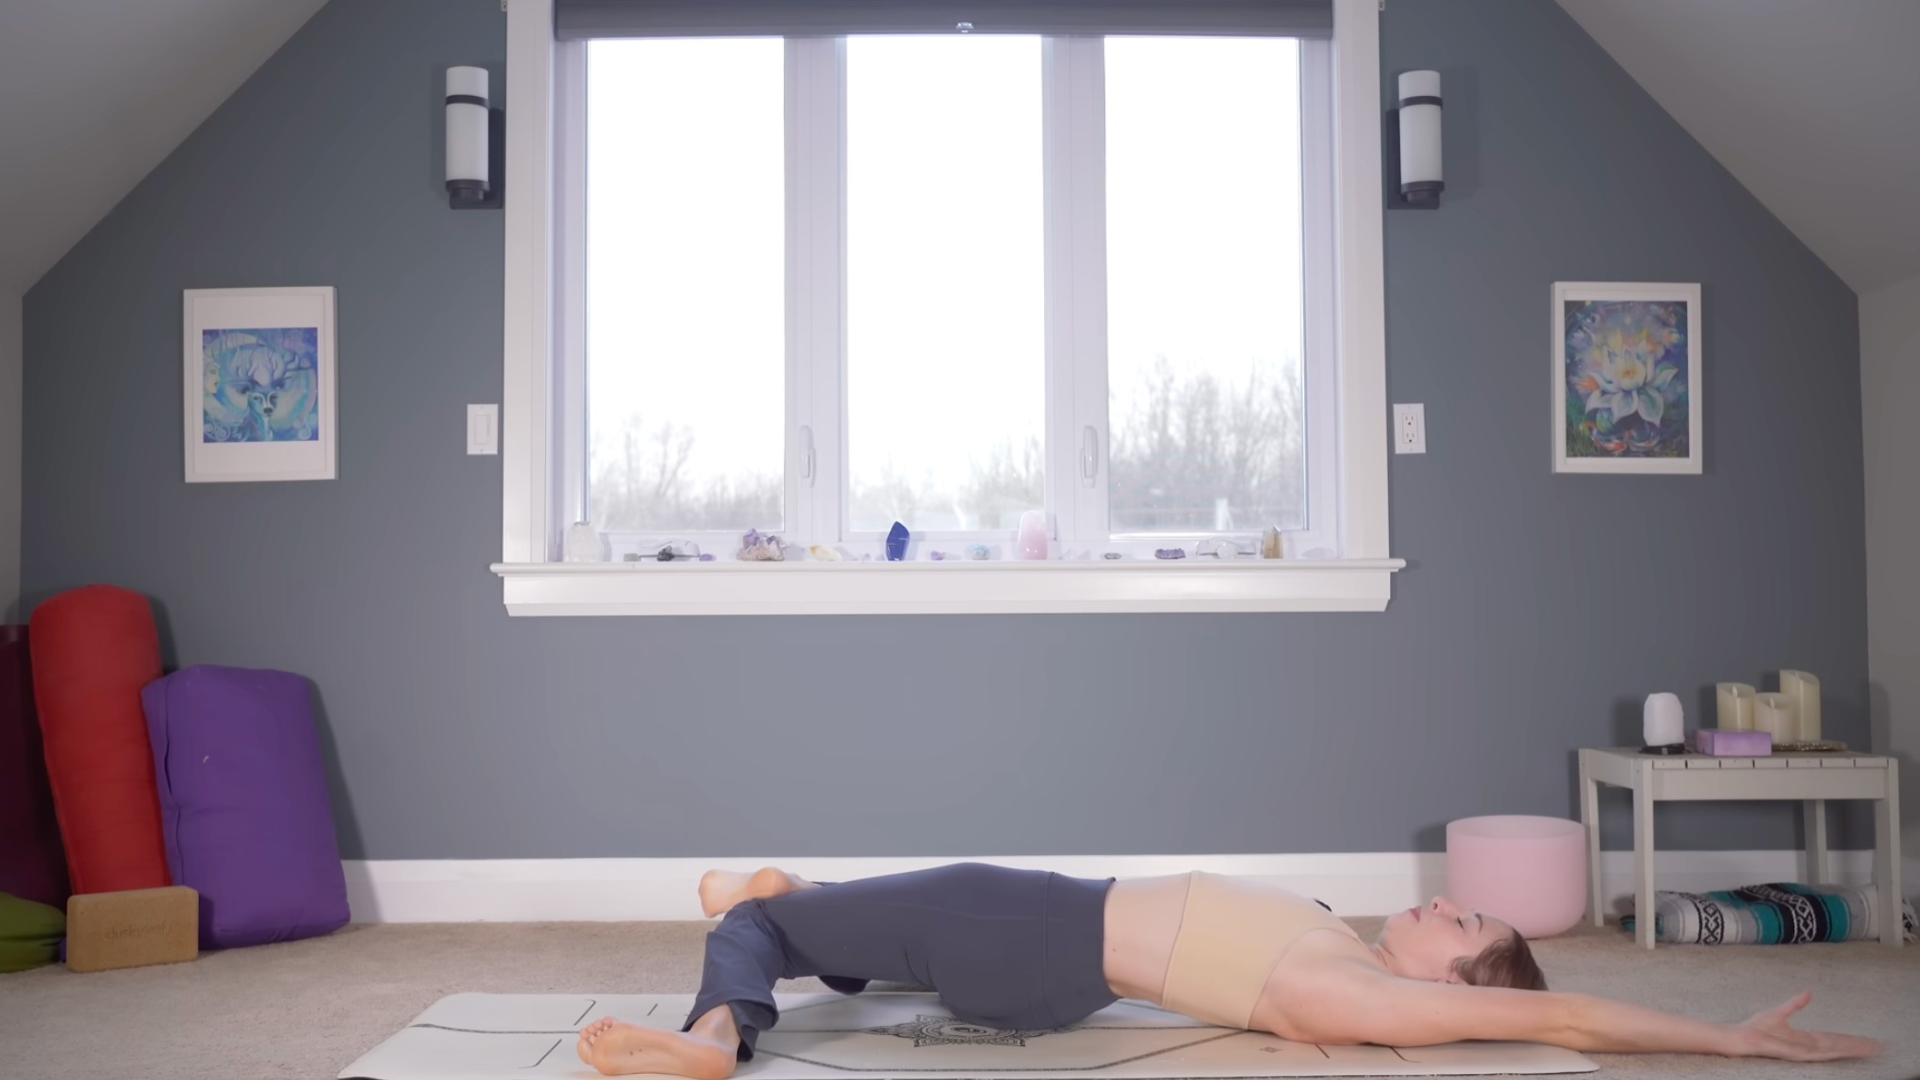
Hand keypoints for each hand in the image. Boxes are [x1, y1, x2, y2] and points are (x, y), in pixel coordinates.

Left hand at [1729, 991, 1881, 1061]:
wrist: (1741, 1036)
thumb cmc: (1756, 1027)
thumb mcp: (1780, 1012)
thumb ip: (1795, 1003)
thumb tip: (1808, 992)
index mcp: (1804, 1038)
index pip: (1832, 1039)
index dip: (1849, 1039)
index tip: (1866, 1039)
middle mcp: (1806, 1046)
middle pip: (1837, 1046)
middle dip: (1857, 1046)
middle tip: (1877, 1046)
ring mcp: (1802, 1051)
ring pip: (1832, 1051)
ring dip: (1850, 1050)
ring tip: (1869, 1049)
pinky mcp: (1794, 1053)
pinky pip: (1816, 1054)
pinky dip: (1830, 1053)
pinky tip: (1842, 1052)